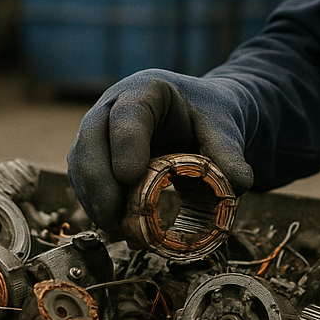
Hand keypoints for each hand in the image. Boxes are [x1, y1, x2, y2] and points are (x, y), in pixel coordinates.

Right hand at [67, 69, 254, 229]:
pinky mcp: (96, 156)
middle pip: (91, 140)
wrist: (199, 114)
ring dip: (94, 199)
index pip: (128, 114)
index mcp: (146, 90)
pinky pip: (85, 181)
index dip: (125, 144)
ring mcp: (99, 130)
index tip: (130, 176)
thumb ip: (228, 152)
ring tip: (117, 229)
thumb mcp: (223, 126)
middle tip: (114, 216)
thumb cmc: (208, 113)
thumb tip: (238, 185)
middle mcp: (113, 106)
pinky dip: (96, 205)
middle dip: (99, 181)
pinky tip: (115, 226)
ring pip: (81, 163)